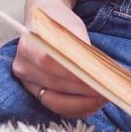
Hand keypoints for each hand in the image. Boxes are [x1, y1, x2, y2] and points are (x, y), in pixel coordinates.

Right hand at [11, 1, 105, 117]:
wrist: (44, 23)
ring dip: (81, 103)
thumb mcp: (72, 27)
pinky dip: (75, 109)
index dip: (75, 74)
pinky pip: (55, 107)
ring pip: (54, 101)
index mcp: (28, 46)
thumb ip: (80, 48)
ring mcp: (26, 83)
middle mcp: (23, 67)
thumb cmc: (60, 23)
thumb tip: (96, 70)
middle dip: (83, 90)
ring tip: (103, 98)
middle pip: (54, 84)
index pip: (51, 63)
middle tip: (107, 90)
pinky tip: (91, 105)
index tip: (98, 78)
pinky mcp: (34, 93)